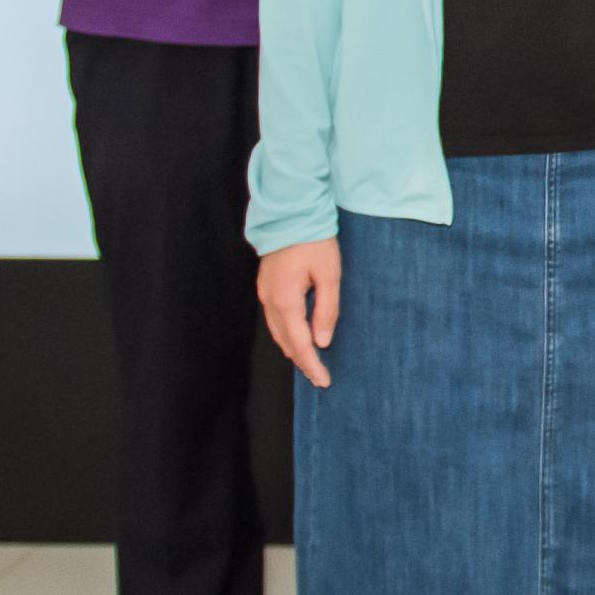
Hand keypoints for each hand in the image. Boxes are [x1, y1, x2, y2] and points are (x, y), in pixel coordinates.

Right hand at [257, 239, 340, 385]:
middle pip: (285, 342)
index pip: (299, 344)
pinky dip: (287, 334)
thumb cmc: (315, 241)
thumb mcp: (329, 275)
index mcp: (285, 300)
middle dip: (303, 361)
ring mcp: (265, 293)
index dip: (312, 365)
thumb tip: (322, 342)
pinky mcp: (266, 286)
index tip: (324, 381)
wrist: (292, 213)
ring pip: (277, 332)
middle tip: (320, 377)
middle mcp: (270, 301)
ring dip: (293, 349)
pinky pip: (275, 319)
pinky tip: (298, 337)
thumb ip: (326, 310)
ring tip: (311, 363)